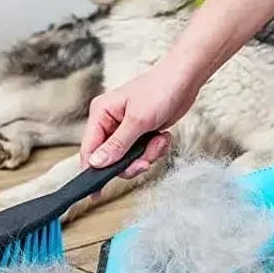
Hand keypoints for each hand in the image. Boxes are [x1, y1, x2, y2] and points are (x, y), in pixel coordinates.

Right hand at [79, 55, 203, 175]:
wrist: (184, 80)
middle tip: (145, 160)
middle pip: (110, 158)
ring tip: (159, 140)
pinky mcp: (140, 133)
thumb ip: (116, 145)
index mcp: (101, 114)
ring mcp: (125, 128)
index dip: (93, 170)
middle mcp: (109, 122)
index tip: (96, 192)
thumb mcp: (137, 121)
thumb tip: (96, 163)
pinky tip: (163, 136)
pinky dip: (155, 149)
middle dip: (131, 162)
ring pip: (128, 159)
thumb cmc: (159, 91)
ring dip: (147, 155)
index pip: (89, 148)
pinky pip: (142, 153)